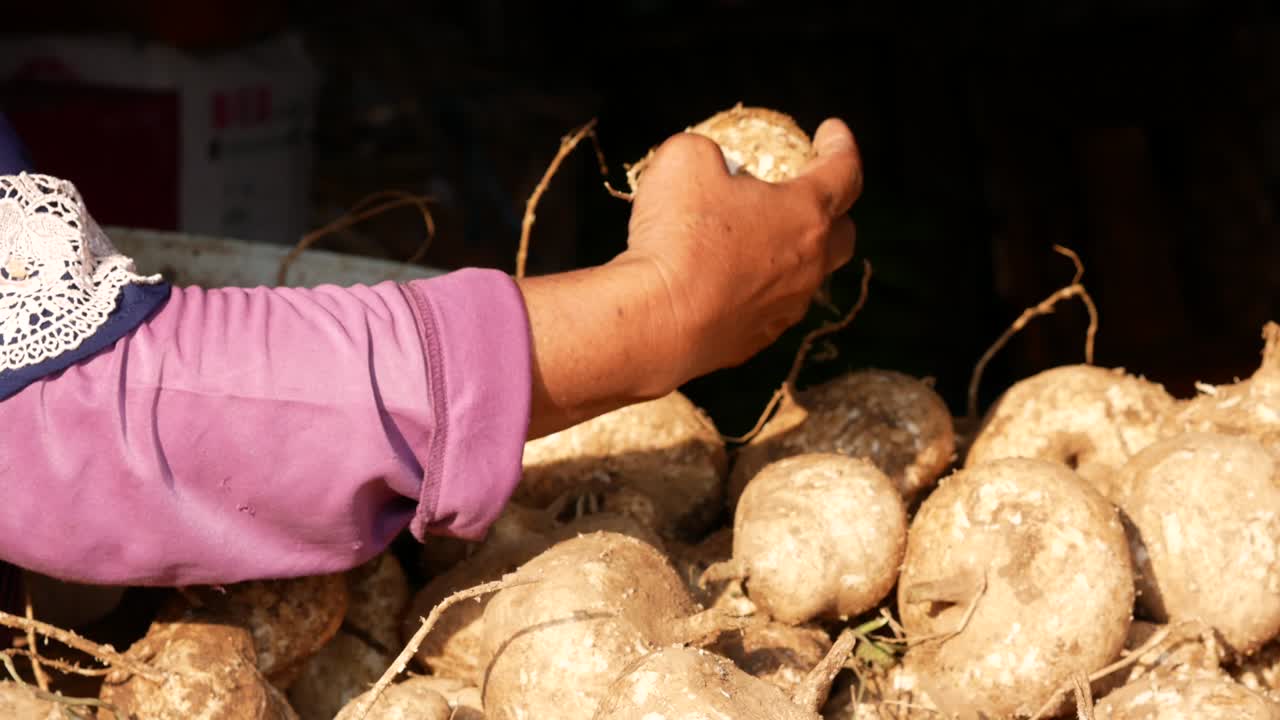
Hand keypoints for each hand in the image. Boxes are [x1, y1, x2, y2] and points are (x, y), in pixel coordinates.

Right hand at [618, 118, 861, 384]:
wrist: (657, 322)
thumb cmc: (678, 235)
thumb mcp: (686, 159)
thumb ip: (708, 151)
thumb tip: (711, 163)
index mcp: (805, 213)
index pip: (844, 171)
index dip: (841, 145)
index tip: (832, 130)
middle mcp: (808, 264)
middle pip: (843, 233)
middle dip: (834, 209)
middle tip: (808, 194)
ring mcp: (785, 308)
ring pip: (808, 277)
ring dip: (795, 255)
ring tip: (763, 241)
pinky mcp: (757, 340)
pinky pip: (770, 309)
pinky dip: (760, 291)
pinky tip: (730, 284)